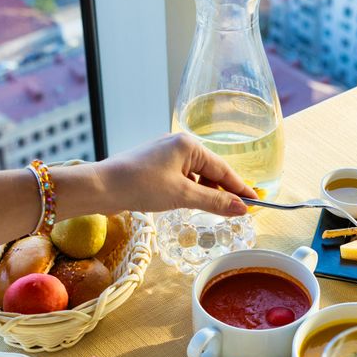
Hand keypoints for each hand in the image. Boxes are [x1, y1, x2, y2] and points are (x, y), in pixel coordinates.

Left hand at [94, 134, 257, 215]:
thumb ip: (215, 202)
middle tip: (237, 212)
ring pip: (196, 176)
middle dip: (223, 192)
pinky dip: (190, 191)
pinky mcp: (154, 165)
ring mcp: (165, 154)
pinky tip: (190, 204)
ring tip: (214, 212)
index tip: (255, 202)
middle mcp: (179, 144)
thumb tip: (242, 208)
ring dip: (205, 194)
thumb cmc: (140, 185)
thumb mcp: (182, 196)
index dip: (240, 188)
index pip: (223, 170)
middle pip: (211, 171)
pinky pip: (181, 178)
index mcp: (189, 145)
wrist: (101, 187)